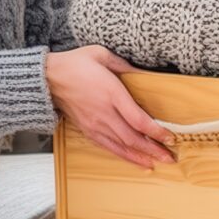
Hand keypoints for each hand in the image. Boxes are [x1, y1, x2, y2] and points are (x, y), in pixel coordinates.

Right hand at [44, 45, 176, 169]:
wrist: (47, 79)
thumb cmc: (74, 64)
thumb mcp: (101, 55)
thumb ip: (125, 66)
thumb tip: (145, 74)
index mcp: (111, 93)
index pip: (138, 119)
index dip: (156, 132)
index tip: (170, 137)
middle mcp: (104, 113)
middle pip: (133, 138)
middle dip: (154, 150)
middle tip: (171, 158)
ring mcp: (95, 124)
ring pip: (123, 147)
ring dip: (142, 157)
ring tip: (159, 163)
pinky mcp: (88, 131)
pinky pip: (109, 148)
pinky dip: (125, 157)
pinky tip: (138, 162)